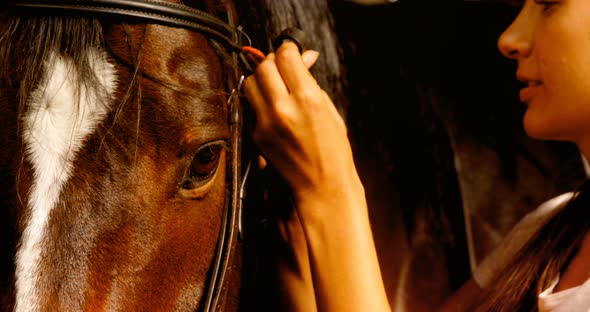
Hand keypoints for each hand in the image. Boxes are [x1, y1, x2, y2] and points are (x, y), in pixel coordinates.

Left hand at [243, 42, 358, 203]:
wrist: (322, 187)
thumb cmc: (333, 150)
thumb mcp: (330, 111)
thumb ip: (311, 82)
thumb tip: (304, 57)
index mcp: (307, 99)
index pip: (286, 56)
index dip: (289, 49)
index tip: (292, 52)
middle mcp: (283, 108)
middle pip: (264, 66)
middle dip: (274, 62)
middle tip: (284, 68)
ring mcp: (266, 123)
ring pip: (251, 82)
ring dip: (262, 78)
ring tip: (277, 85)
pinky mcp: (256, 135)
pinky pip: (251, 105)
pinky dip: (260, 99)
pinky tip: (274, 106)